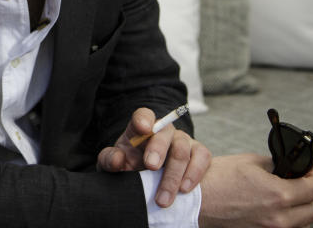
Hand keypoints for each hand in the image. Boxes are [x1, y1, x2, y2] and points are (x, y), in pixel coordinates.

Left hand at [97, 107, 211, 207]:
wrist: (151, 181)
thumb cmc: (130, 166)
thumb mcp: (115, 164)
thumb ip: (109, 160)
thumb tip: (118, 159)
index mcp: (140, 128)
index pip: (143, 115)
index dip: (143, 119)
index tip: (142, 128)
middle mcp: (163, 131)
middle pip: (164, 132)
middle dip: (158, 149)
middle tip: (150, 167)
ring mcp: (182, 140)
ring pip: (182, 150)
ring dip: (173, 175)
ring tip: (164, 197)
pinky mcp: (199, 152)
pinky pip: (202, 157)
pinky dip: (194, 174)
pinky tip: (184, 189)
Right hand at [199, 153, 312, 226]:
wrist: (195, 201)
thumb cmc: (215, 180)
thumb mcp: (248, 162)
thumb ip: (273, 165)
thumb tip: (285, 166)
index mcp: (278, 194)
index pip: (312, 187)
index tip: (309, 171)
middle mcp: (279, 216)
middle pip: (312, 209)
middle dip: (310, 193)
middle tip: (302, 183)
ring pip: (302, 223)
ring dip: (300, 209)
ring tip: (289, 196)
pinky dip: (288, 220)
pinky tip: (276, 208)